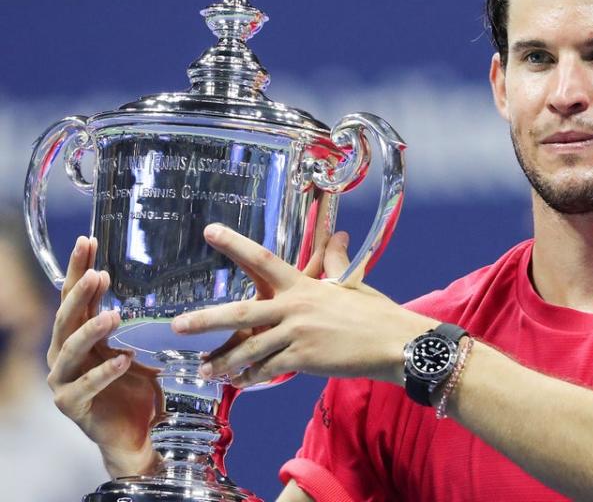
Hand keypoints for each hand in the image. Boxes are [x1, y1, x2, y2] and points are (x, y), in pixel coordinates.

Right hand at [46, 236, 161, 477]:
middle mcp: (64, 356)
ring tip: (114, 315)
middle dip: (79, 292)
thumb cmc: (135, 390)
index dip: (78, 268)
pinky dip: (104, 371)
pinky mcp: (71, 405)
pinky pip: (85, 385)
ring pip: (68, 349)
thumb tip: (152, 283)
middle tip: (96, 272)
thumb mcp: (135, 347)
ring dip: (90, 330)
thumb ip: (130, 321)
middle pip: (65, 316)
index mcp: (78, 337)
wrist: (136, 435)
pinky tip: (123, 359)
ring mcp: (62, 381)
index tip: (88, 241)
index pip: (75, 296)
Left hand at [172, 224, 436, 387]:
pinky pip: (269, 370)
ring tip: (206, 370)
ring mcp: (297, 334)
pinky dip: (253, 377)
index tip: (210, 231)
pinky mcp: (304, 359)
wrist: (393, 342)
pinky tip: (241, 382)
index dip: (234, 244)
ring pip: (250, 350)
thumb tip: (338, 238)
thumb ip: (335, 264)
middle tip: (179, 325)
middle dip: (206, 320)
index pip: (261, 260)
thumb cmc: (374, 313)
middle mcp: (294, 307)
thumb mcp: (351, 284)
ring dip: (225, 362)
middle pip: (241, 313)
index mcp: (302, 285)